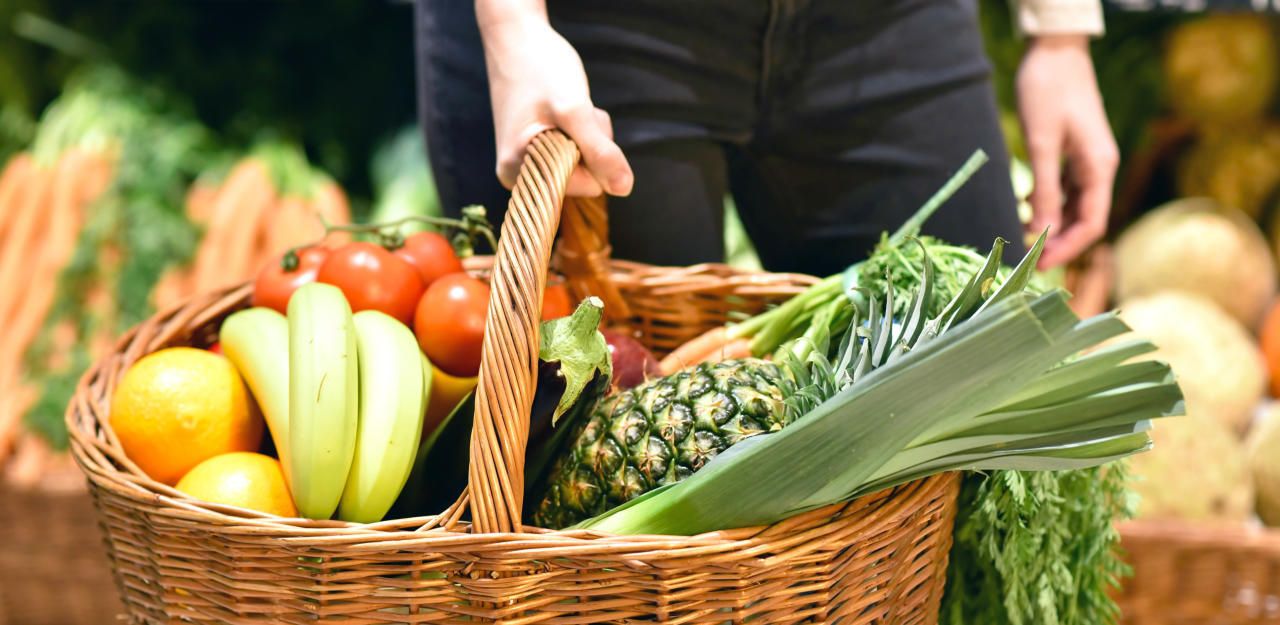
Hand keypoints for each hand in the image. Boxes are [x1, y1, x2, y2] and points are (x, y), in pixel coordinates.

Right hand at [478, 10, 632, 196]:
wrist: (516, 37)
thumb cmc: (540, 67)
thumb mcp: (574, 109)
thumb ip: (599, 150)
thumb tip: (623, 188)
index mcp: (518, 172)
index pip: (588, 186)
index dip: (594, 153)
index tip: (575, 121)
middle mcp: (517, 174)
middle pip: (585, 177)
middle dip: (590, 144)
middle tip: (571, 110)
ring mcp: (525, 162)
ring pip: (582, 162)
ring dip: (586, 134)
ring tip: (566, 106)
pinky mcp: (534, 149)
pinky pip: (572, 150)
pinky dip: (578, 130)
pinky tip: (563, 108)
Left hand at [1016, 35, 1117, 267]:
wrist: (1054, 51)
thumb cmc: (1048, 91)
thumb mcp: (1042, 143)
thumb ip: (1045, 189)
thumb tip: (1041, 232)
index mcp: (1099, 167)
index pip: (1092, 223)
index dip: (1068, 248)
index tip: (1040, 265)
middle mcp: (1099, 167)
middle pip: (1083, 218)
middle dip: (1057, 241)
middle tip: (1025, 260)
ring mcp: (1087, 159)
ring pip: (1073, 205)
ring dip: (1050, 223)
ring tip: (1021, 237)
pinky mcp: (1073, 152)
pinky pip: (1064, 188)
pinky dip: (1047, 202)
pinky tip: (1025, 207)